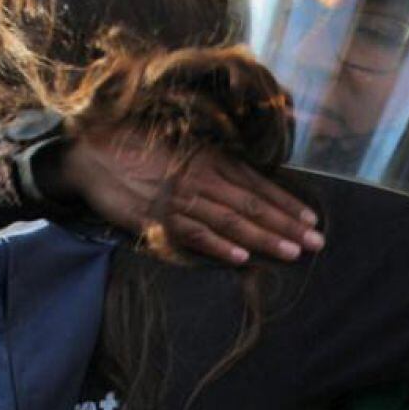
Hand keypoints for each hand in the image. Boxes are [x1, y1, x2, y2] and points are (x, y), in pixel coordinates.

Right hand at [57, 132, 322, 264]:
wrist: (91, 154)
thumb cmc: (138, 150)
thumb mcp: (182, 150)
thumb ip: (212, 167)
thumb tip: (244, 186)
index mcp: (209, 160)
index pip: (258, 184)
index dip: (286, 202)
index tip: (312, 218)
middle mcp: (200, 178)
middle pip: (252, 205)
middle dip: (287, 224)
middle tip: (317, 241)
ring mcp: (180, 199)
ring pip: (230, 221)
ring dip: (264, 238)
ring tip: (292, 252)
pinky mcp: (157, 219)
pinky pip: (193, 235)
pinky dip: (218, 247)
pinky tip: (241, 259)